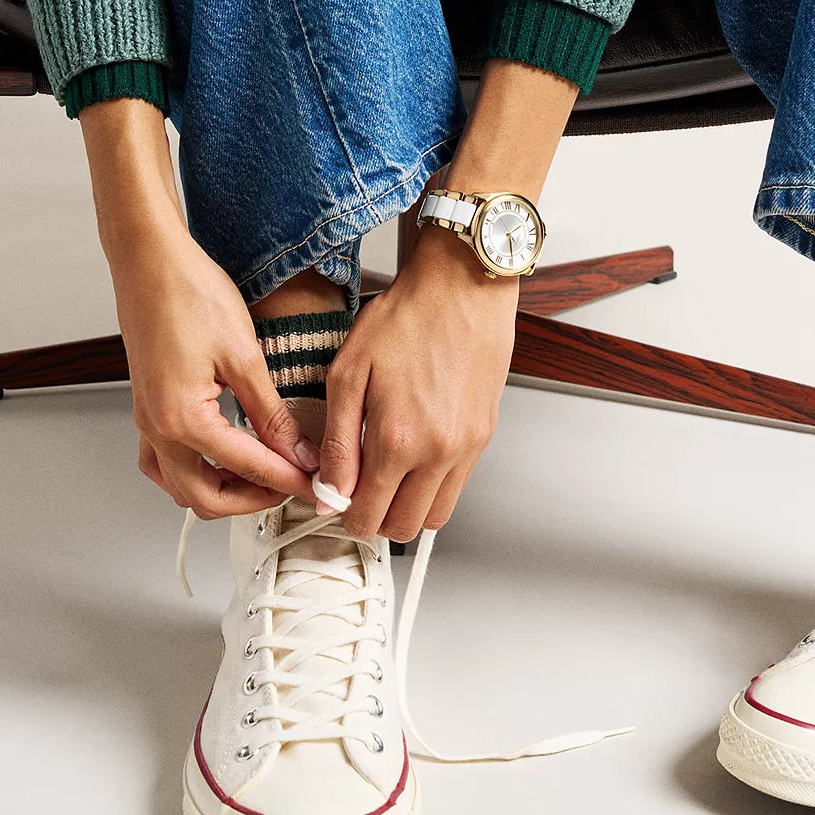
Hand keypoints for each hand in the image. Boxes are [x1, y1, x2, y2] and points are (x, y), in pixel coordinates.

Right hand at [110, 216, 317, 517]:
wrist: (149, 260)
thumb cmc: (188, 293)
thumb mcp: (243, 356)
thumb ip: (270, 413)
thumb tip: (296, 449)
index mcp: (181, 419)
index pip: (246, 467)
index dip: (288, 478)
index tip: (315, 483)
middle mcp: (157, 427)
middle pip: (204, 497)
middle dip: (253, 499)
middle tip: (292, 485)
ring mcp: (147, 420)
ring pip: (179, 486)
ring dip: (221, 491)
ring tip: (262, 477)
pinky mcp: (147, 407)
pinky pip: (163, 462)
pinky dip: (194, 471)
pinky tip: (222, 457)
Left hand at [318, 225, 517, 540]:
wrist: (463, 287)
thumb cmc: (406, 318)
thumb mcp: (348, 374)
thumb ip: (338, 442)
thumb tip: (329, 491)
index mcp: (399, 440)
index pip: (369, 516)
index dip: (345, 514)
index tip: (336, 496)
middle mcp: (439, 453)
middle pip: (404, 528)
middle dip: (376, 518)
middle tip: (358, 489)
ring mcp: (468, 447)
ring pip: (436, 516)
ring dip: (408, 507)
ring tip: (387, 474)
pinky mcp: (485, 435)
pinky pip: (458, 486)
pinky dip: (433, 485)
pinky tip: (414, 454)